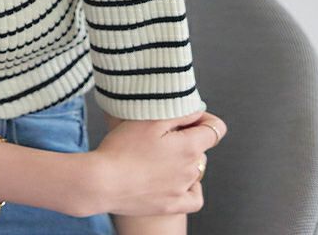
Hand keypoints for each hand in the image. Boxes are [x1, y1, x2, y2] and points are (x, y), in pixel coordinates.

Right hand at [76, 109, 226, 217]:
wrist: (102, 182)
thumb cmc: (122, 148)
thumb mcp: (150, 121)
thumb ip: (179, 114)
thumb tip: (197, 111)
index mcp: (188, 146)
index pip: (215, 129)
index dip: (204, 118)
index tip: (189, 116)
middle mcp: (190, 170)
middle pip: (201, 148)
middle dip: (188, 137)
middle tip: (162, 132)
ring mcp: (181, 190)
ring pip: (195, 170)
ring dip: (183, 159)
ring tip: (158, 154)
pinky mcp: (171, 206)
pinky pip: (194, 197)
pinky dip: (191, 187)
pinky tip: (177, 179)